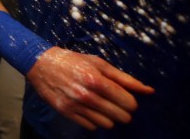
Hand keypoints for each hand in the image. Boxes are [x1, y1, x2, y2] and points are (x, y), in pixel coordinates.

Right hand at [25, 46, 153, 130]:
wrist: (40, 64)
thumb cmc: (73, 61)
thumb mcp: (99, 63)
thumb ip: (124, 78)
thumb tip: (149, 91)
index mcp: (96, 80)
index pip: (128, 103)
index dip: (130, 102)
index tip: (123, 97)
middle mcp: (86, 95)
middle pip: (121, 116)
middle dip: (122, 111)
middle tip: (113, 102)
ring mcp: (75, 105)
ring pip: (107, 124)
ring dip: (108, 116)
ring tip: (100, 105)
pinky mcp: (66, 113)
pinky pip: (91, 126)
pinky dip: (93, 120)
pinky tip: (88, 108)